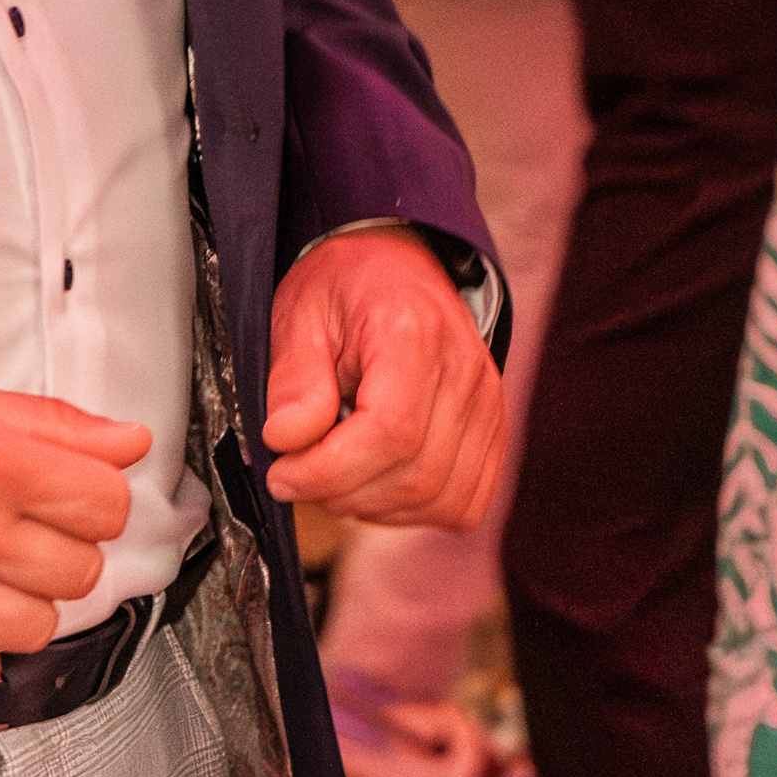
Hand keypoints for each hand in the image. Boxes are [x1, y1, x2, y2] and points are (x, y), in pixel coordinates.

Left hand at [257, 225, 503, 527]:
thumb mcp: (299, 311)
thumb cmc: (348, 287)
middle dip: (342, 492)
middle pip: (414, 474)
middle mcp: (465, 370)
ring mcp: (488, 403)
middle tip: (299, 473)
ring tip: (337, 472)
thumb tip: (287, 438)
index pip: (389, 431)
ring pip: (439, 498)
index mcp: (413, 330)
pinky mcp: (494, 431)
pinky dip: (414, 509)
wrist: (398, 266)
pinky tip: (377, 480)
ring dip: (375, 505)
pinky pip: (463, 503)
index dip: (329, 470)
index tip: (282, 472)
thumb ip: (294, 376)